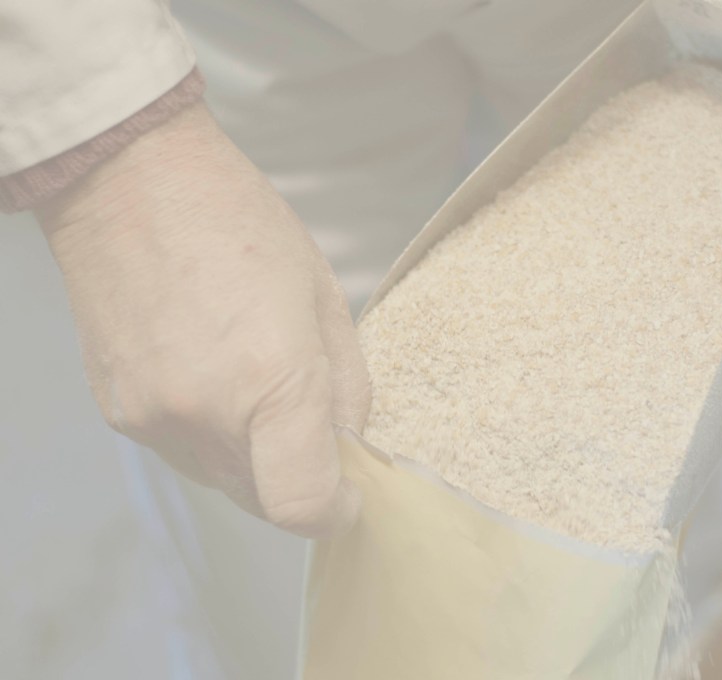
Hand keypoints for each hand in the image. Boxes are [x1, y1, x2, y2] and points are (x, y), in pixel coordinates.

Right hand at [37, 103, 369, 537]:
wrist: (131, 183)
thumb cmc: (242, 225)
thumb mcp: (324, 298)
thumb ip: (347, 388)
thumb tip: (348, 446)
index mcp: (271, 381)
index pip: (301, 503)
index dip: (334, 513)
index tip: (350, 497)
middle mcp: (206, 415)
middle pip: (265, 501)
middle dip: (300, 482)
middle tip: (314, 432)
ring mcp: (154, 420)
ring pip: (223, 482)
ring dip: (254, 461)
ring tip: (257, 390)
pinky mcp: (120, 415)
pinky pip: (183, 455)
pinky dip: (212, 438)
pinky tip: (213, 379)